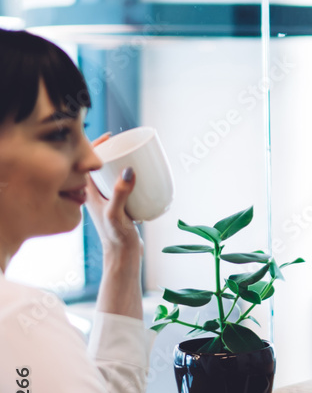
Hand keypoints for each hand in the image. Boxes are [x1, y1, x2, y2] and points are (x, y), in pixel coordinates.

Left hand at [84, 133, 141, 262]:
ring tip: (138, 157)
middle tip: (129, 144)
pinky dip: (133, 178)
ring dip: (124, 164)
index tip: (111, 136)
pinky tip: (145, 178)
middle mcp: (96, 194)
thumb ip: (120, 192)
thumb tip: (129, 170)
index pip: (86, 162)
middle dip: (114, 152)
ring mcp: (108, 200)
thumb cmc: (115, 238)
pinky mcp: (121, 206)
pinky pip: (125, 186)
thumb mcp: (116, 213)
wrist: (123, 257)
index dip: (96, 145)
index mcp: (88, 192)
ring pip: (113, 175)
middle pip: (102, 166)